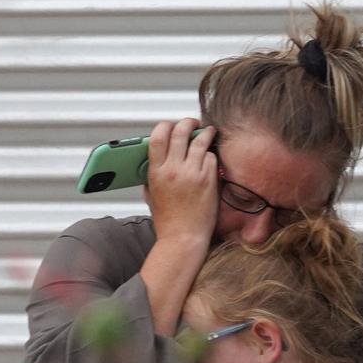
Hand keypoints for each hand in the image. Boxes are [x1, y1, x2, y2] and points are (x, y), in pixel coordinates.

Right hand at [145, 118, 217, 246]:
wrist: (183, 239)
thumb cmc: (168, 221)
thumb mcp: (151, 195)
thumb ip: (151, 175)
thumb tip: (156, 158)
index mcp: (155, 172)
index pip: (157, 136)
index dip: (165, 125)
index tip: (170, 124)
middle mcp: (173, 170)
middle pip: (180, 132)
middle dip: (188, 123)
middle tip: (193, 123)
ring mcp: (192, 173)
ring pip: (200, 141)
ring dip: (205, 133)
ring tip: (208, 132)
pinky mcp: (208, 180)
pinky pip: (211, 157)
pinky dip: (211, 155)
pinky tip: (211, 158)